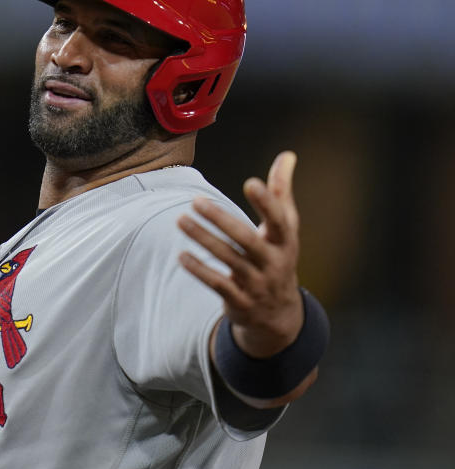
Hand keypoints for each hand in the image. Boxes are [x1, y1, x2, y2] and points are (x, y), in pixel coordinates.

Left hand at [177, 151, 302, 357]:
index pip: (279, 220)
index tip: (251, 182)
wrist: (279, 315)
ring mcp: (256, 283)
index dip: (267, 202)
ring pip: (228, 259)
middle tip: (196, 200)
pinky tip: (181, 255)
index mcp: (285, 242)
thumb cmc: (278, 256)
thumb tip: (287, 154)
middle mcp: (273, 262)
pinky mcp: (239, 300)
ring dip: (203, 239)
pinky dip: (199, 270)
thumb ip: (282, 191)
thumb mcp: (286, 227)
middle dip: (221, 220)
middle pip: (246, 240)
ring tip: (180, 220)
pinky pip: (217, 283)